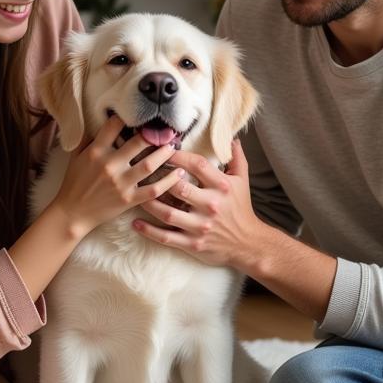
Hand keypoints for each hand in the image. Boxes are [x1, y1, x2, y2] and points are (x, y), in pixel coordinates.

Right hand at [50, 115, 183, 237]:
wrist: (72, 213)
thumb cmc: (74, 183)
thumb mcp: (75, 157)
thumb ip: (87, 139)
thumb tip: (96, 121)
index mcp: (95, 151)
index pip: (114, 126)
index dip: (127, 118)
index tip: (139, 116)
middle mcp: (109, 165)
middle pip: (138, 143)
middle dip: (154, 135)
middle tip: (166, 131)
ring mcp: (120, 183)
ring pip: (149, 165)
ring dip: (165, 154)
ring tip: (174, 147)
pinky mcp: (129, 199)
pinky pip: (153, 189)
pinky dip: (169, 182)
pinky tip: (179, 174)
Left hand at [132, 138, 261, 267]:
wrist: (248, 243)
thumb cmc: (241, 209)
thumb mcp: (242, 181)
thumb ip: (236, 158)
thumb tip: (231, 138)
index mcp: (222, 186)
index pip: (197, 165)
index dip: (178, 155)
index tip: (164, 149)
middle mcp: (211, 205)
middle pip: (179, 188)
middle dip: (159, 178)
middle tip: (143, 170)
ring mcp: (200, 226)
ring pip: (168, 213)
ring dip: (149, 203)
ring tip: (135, 194)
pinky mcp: (193, 243)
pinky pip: (166, 237)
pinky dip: (149, 231)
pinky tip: (136, 223)